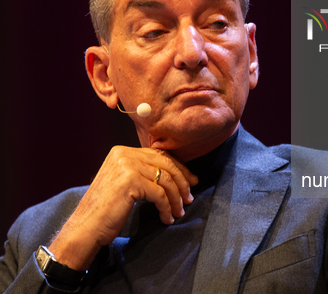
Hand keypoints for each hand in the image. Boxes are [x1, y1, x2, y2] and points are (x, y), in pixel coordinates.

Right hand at [48, 146, 198, 270]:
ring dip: (176, 198)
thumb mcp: (124, 182)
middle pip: (166, 164)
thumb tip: (174, 173)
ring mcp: (126, 166)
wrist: (85, 228)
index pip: (159, 155)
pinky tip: (167, 218)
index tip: (191, 181)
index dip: (179, 168)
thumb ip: (142, 171)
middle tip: (190, 198)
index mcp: (121, 151)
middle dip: (183, 181)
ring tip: (179, 211)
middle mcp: (124, 154)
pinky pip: (159, 194)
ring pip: (166, 180)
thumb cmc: (105, 210)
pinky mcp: (130, 182)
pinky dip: (167, 207)